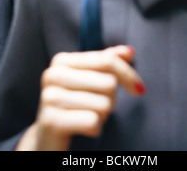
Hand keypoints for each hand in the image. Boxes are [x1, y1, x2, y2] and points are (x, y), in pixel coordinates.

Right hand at [17, 45, 144, 150]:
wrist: (47, 135)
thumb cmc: (73, 104)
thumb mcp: (89, 78)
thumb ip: (107, 62)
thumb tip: (129, 51)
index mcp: (62, 60)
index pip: (107, 60)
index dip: (128, 74)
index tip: (139, 88)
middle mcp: (53, 75)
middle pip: (108, 83)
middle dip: (111, 99)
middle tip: (98, 106)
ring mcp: (50, 98)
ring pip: (103, 104)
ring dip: (102, 115)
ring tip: (88, 116)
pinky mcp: (52, 121)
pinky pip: (92, 121)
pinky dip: (95, 128)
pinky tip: (84, 127)